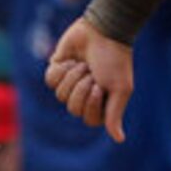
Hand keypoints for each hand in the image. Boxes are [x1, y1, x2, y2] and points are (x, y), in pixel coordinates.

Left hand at [46, 17, 135, 139]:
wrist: (104, 31)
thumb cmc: (115, 60)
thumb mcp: (120, 90)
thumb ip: (114, 116)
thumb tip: (120, 140)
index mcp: (101, 104)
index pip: (88, 119)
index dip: (92, 102)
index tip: (101, 86)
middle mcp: (84, 96)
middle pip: (72, 108)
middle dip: (82, 87)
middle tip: (93, 73)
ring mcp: (70, 83)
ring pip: (60, 94)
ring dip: (74, 76)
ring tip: (85, 64)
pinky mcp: (57, 69)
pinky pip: (50, 80)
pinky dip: (62, 69)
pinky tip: (71, 60)